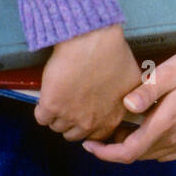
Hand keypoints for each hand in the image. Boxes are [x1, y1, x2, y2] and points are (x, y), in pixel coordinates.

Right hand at [34, 23, 142, 142]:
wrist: (91, 39)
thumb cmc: (113, 53)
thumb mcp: (134, 79)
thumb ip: (133, 98)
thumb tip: (132, 103)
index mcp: (111, 119)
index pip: (96, 136)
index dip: (89, 124)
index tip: (85, 113)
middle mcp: (90, 123)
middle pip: (73, 134)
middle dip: (71, 121)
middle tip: (71, 103)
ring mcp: (69, 116)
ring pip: (56, 126)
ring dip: (56, 115)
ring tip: (61, 96)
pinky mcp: (51, 106)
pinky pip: (41, 117)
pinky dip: (42, 108)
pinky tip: (48, 95)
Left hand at [81, 47, 175, 163]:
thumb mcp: (170, 71)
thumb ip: (147, 90)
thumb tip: (126, 107)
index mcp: (167, 124)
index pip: (128, 153)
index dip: (105, 153)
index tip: (88, 144)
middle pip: (139, 155)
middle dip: (118, 146)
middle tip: (106, 127)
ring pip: (153, 155)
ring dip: (136, 146)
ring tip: (126, 125)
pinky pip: (168, 152)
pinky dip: (153, 145)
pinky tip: (150, 126)